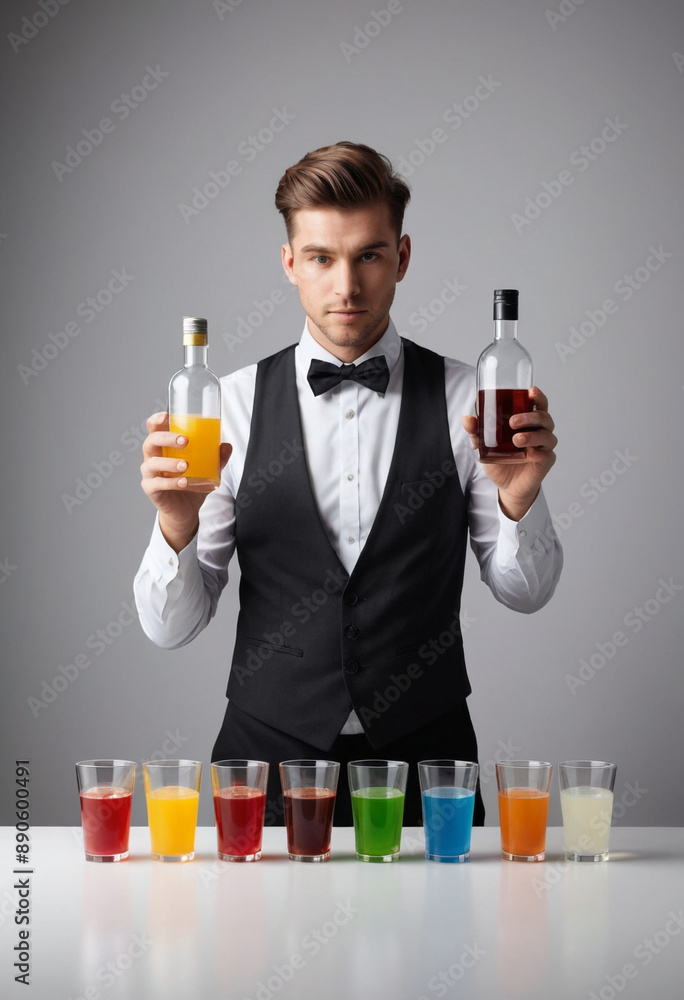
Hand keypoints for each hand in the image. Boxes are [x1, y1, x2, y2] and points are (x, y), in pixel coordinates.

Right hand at [140, 412, 231, 550]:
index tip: (167, 416)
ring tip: (185, 465)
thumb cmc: (191, 483)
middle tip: (184, 441)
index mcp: (163, 447)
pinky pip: (158, 484)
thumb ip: (217, 458)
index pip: (154, 428)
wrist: (185, 510)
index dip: (156, 420)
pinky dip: (172, 482)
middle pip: (151, 441)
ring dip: (169, 463)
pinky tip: (184, 482)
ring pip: (153, 463)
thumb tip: (227, 446)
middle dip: (166, 438)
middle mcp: (153, 457)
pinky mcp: (151, 489)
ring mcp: (150, 474)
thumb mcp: (208, 469)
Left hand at [461, 386, 556, 520]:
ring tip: (516, 439)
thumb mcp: (484, 446)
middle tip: (513, 421)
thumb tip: (467, 419)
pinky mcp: (545, 460)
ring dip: (532, 435)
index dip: (537, 396)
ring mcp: (544, 445)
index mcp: (528, 421)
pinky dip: (537, 451)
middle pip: (543, 416)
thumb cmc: (500, 460)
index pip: (537, 404)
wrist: (506, 485)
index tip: (531, 391)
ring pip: (546, 434)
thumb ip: (476, 432)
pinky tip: (528, 453)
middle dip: (530, 416)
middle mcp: (539, 430)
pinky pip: (546, 453)